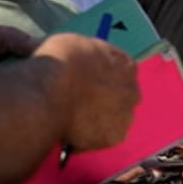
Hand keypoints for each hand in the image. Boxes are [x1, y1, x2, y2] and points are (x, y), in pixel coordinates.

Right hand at [34, 33, 138, 151]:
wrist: (50, 93)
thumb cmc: (59, 62)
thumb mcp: (71, 44)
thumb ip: (82, 54)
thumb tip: (68, 56)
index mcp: (125, 64)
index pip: (122, 71)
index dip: (104, 77)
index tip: (89, 82)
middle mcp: (132, 90)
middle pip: (122, 96)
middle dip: (105, 100)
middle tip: (80, 103)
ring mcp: (125, 115)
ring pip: (113, 119)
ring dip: (98, 120)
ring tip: (72, 121)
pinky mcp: (114, 137)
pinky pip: (101, 138)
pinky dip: (88, 139)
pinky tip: (70, 134)